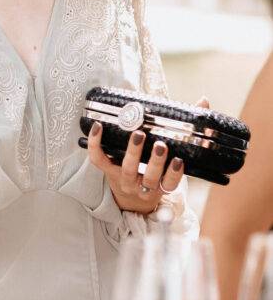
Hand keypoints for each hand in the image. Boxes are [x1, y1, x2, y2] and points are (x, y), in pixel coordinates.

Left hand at [86, 93, 210, 214]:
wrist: (130, 198)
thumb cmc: (155, 171)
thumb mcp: (172, 160)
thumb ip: (187, 131)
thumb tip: (203, 101)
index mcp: (162, 185)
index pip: (170, 183)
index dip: (175, 174)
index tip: (178, 160)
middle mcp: (144, 187)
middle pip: (150, 178)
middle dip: (155, 163)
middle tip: (160, 145)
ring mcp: (125, 180)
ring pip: (127, 169)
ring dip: (133, 152)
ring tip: (138, 134)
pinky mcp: (107, 172)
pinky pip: (99, 160)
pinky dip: (96, 144)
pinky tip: (98, 126)